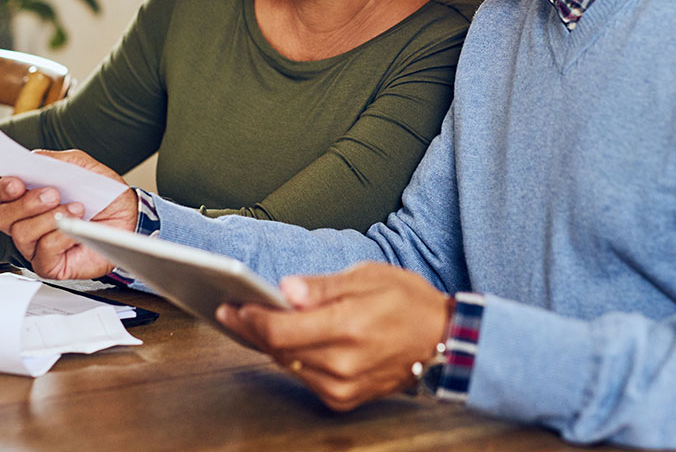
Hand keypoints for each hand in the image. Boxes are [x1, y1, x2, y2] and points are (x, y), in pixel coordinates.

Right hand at [0, 148, 137, 279]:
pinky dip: (61, 236)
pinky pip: (43, 251)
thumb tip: (35, 159)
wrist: (128, 218)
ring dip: (48, 218)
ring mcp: (35, 246)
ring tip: (76, 208)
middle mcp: (26, 223)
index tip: (17, 182)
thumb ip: (57, 161)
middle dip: (26, 203)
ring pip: (21, 233)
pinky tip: (76, 228)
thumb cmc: (102, 195)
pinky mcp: (50, 265)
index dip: (4, 189)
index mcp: (28, 198)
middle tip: (53, 193)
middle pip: (3, 217)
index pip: (1, 195)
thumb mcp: (82, 168)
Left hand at [216, 262, 451, 411]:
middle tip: (232, 310)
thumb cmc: (407, 302)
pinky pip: (304, 378)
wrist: (443, 340)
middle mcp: (343, 363)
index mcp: (348, 327)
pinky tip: (283, 341)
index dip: (252, 317)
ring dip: (270, 344)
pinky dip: (292, 358)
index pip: (281, 329)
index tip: (234, 304)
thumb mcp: (366, 276)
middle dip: (252, 328)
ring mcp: (344, 386)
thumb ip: (321, 287)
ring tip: (251, 322)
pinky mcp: (345, 399)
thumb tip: (285, 290)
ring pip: (288, 365)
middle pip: (278, 349)